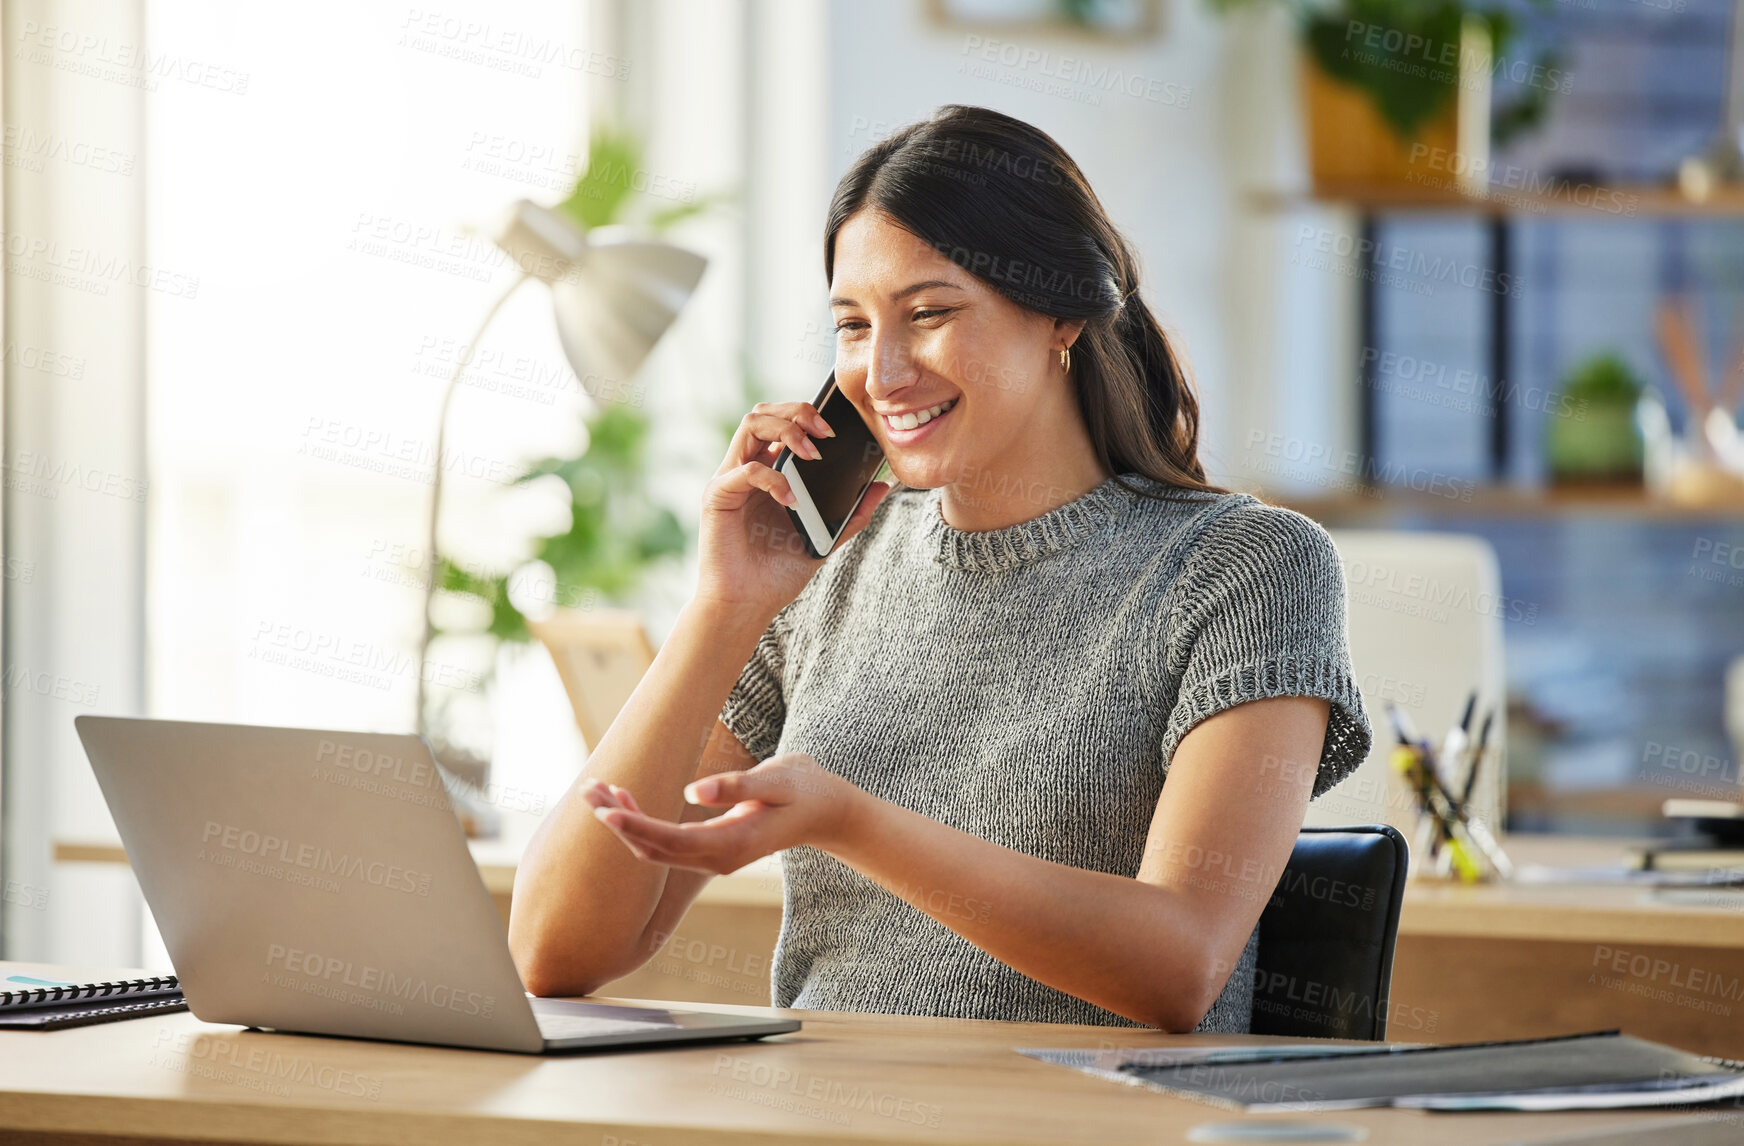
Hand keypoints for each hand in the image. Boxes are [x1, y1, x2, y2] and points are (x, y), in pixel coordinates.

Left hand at [583, 754, 869, 874]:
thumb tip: (693, 791)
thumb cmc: (804, 789)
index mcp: (731, 845)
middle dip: (617, 824)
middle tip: (588, 790)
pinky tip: (623, 799)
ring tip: (596, 790)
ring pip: (654, 849)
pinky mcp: (708, 847)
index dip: (635, 828)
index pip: (670, 842)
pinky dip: (639, 823)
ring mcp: (711, 857)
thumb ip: (738, 786)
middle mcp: (716, 858)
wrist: (826, 810)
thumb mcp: (779, 780)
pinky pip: (664, 843)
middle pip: (653, 850)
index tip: (605, 812)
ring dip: (623, 824)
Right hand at [694, 401, 889, 619]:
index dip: (808, 414)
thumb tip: (884, 486)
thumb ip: (851, 513)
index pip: (783, 422)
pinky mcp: (717, 496)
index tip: (838, 429)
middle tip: (827, 433)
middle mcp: (746, 469)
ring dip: (786, 431)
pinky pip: (745, 470)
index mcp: (769, 473)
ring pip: (751, 425)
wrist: (747, 605)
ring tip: (812, 455)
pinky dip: (774, 478)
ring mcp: (729, 479)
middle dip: (799, 412)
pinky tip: (792, 500)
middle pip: (764, 412)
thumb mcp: (824, 538)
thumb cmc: (777, 573)